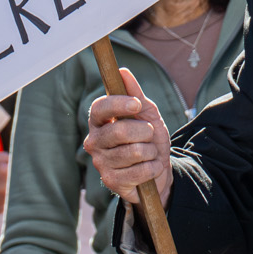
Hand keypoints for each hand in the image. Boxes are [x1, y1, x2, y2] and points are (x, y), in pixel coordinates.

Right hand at [84, 70, 173, 206]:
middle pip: (120, 131)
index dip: (118, 104)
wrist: (157, 169)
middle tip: (148, 135)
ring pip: (135, 152)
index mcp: (99, 121)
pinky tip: (149, 168)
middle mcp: (94, 141)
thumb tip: (123, 72)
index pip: (99, 108)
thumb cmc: (148, 138)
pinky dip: (153, 167)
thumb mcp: (147, 113)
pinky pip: (140, 170)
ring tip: (149, 153)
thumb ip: (135, 94)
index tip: (136, 104)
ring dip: (151, 151)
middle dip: (145, 131)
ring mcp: (101, 163)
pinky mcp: (111, 181)